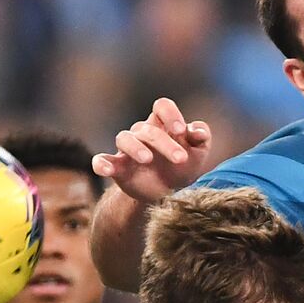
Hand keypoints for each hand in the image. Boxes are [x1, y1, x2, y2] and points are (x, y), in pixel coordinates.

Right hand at [92, 98, 212, 202]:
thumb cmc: (182, 168)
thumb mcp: (198, 154)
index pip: (162, 106)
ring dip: (135, 147)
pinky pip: (102, 160)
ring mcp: (127, 150)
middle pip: (148, 129)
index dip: (170, 115)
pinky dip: (102, 163)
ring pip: (124, 138)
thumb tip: (198, 131)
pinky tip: (107, 170)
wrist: (166, 196)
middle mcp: (142, 133)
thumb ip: (201, 138)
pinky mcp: (117, 167)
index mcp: (163, 125)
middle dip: (165, 143)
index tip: (181, 131)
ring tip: (147, 159)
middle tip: (180, 159)